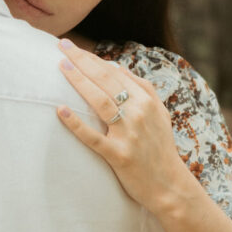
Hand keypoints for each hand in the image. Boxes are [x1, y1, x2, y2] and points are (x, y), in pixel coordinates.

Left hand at [56, 40, 191, 214]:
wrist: (170, 186)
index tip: (73, 47)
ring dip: (80, 82)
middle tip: (62, 46)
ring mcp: (128, 134)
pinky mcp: (119, 155)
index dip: (92, 59)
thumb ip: (141, 88)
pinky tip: (61, 110)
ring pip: (101, 102)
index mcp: (147, 101)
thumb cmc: (160, 148)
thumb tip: (116, 67)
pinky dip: (76, 124)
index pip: (115, 73)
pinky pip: (93, 137)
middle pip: (106, 81)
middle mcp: (139, 113)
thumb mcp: (159, 113)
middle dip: (83, 61)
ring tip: (62, 67)